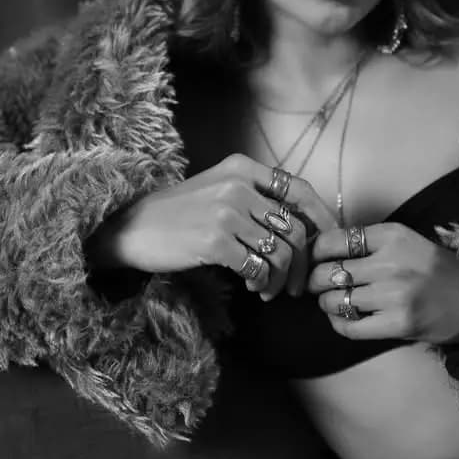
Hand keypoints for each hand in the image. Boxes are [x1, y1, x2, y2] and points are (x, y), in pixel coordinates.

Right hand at [113, 154, 337, 295]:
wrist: (130, 229)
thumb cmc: (177, 214)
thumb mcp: (217, 189)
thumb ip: (255, 199)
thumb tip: (301, 227)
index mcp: (242, 168)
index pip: (299, 190)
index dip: (322, 218)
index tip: (328, 243)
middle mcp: (238, 185)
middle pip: (295, 227)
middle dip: (302, 263)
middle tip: (296, 286)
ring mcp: (226, 212)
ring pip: (280, 251)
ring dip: (280, 279)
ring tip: (268, 290)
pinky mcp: (215, 240)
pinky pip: (257, 267)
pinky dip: (261, 282)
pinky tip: (252, 287)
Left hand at [306, 222, 458, 343]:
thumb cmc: (435, 270)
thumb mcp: (405, 242)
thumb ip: (369, 243)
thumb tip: (322, 250)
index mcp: (391, 236)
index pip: (332, 241)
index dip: (314, 253)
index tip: (313, 260)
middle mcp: (390, 262)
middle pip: (327, 272)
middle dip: (314, 281)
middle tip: (317, 285)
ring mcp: (394, 294)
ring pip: (334, 300)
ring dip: (327, 303)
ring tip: (334, 301)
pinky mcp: (398, 323)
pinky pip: (349, 326)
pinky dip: (339, 323)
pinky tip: (343, 318)